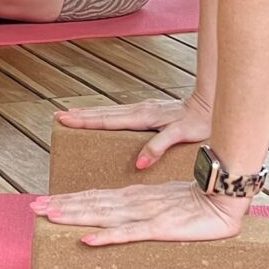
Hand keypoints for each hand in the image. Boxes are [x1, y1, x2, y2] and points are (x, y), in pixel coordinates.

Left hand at [30, 181, 247, 246]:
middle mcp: (133, 202)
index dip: (68, 200)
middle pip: (90, 204)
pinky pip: (129, 234)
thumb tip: (119, 220)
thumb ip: (140, 211)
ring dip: (74, 216)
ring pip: (102, 215)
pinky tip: (88, 240)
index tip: (44, 203)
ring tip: (49, 217)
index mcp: (133, 197)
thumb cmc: (196, 204)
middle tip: (32, 208)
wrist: (223, 198)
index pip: (94, 197)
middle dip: (60, 206)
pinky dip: (107, 237)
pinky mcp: (159, 229)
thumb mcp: (162, 206)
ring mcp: (144, 214)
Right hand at [56, 94, 212, 169]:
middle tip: (58, 116)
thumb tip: (139, 163)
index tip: (66, 119)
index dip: (85, 121)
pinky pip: (118, 113)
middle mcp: (139, 110)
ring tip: (71, 114)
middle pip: (103, 113)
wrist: (211, 105)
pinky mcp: (148, 110)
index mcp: (143, 117)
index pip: (107, 120)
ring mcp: (143, 109)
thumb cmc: (199, 122)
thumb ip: (159, 147)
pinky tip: (100, 117)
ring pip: (109, 111)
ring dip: (89, 112)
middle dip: (80, 115)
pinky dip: (104, 114)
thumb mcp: (181, 136)